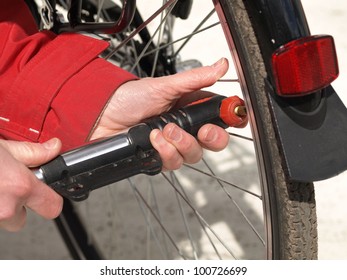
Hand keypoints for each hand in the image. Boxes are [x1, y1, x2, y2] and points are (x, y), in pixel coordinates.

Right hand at [0, 138, 62, 231]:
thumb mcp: (3, 148)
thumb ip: (33, 152)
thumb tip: (53, 148)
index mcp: (19, 186)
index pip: (53, 207)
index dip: (51, 199)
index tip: (47, 192)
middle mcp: (5, 207)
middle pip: (22, 220)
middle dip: (18, 205)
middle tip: (9, 187)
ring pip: (2, 219)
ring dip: (0, 206)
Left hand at [91, 58, 229, 169]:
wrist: (101, 114)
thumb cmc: (129, 97)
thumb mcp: (164, 86)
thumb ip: (195, 80)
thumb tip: (221, 66)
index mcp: (190, 109)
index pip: (219, 119)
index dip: (230, 121)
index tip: (233, 118)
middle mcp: (184, 128)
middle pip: (212, 143)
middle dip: (211, 139)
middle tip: (202, 131)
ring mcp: (172, 145)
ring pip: (193, 155)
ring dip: (181, 143)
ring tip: (163, 130)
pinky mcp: (158, 158)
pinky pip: (172, 163)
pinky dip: (165, 152)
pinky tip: (152, 140)